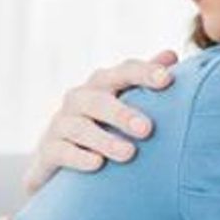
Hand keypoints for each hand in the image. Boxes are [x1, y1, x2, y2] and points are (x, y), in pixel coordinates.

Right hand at [22, 50, 178, 194]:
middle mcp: (79, 99)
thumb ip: (143, 80)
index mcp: (102, 84)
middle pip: (99, 100)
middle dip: (123, 113)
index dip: (144, 73)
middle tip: (147, 129)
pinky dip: (78, 157)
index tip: (167, 79)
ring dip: (104, 140)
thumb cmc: (100, 123)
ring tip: (129, 153)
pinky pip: (61, 151)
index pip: (124, 72)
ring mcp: (60, 124)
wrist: (57, 157)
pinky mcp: (48, 151)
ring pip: (80, 128)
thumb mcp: (120, 100)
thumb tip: (172, 55)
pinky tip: (97, 164)